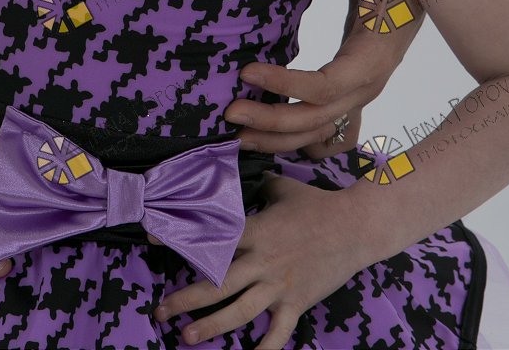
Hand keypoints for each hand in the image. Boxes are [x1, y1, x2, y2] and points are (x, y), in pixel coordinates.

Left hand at [153, 174, 363, 348]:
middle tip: (161, 310)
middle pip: (219, 283)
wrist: (355, 226)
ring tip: (186, 338)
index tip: (153, 240)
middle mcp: (263, 261)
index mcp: (257, 230)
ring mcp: (280, 285)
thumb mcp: (283, 188)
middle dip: (186, 299)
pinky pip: (279, 332)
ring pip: (240, 311)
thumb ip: (259, 186)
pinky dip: (264, 348)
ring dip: (212, 327)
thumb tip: (244, 175)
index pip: (213, 236)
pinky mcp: (297, 302)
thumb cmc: (318, 204)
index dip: (182, 238)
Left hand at [224, 0, 422, 155]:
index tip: (246, 70)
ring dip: (275, 137)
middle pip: (316, 118)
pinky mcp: (345, 100)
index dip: (286, 84)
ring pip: (315, 133)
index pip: (326, 86)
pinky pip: (319, 131)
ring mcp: (356, 99)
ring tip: (234, 133)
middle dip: (271, 120)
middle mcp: (365, 88)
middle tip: (229, 110)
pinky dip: (291, 140)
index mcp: (371, 60)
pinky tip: (261, 139)